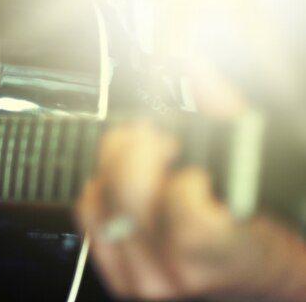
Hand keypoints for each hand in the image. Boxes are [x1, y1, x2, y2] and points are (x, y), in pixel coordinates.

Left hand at [76, 121, 305, 300]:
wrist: (248, 280)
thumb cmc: (255, 232)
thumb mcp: (253, 172)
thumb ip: (224, 117)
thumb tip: (194, 64)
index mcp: (223, 252)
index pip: (184, 210)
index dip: (185, 178)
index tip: (195, 168)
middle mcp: (177, 275)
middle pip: (129, 197)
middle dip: (139, 150)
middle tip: (158, 139)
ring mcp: (142, 280)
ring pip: (104, 201)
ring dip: (117, 164)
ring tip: (142, 158)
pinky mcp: (118, 276)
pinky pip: (89, 217)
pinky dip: (98, 187)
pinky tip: (119, 180)